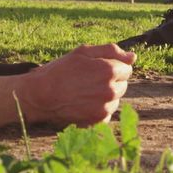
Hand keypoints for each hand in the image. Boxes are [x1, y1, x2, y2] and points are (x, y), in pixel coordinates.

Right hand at [18, 43, 135, 124]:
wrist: (40, 95)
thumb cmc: (61, 70)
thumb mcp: (83, 52)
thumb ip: (111, 51)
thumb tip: (133, 57)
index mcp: (109, 70)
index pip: (127, 68)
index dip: (112, 66)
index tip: (97, 68)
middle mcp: (110, 90)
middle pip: (122, 84)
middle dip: (110, 81)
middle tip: (88, 80)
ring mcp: (105, 108)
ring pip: (115, 99)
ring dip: (106, 96)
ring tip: (85, 92)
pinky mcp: (97, 121)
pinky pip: (107, 113)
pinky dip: (99, 109)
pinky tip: (84, 104)